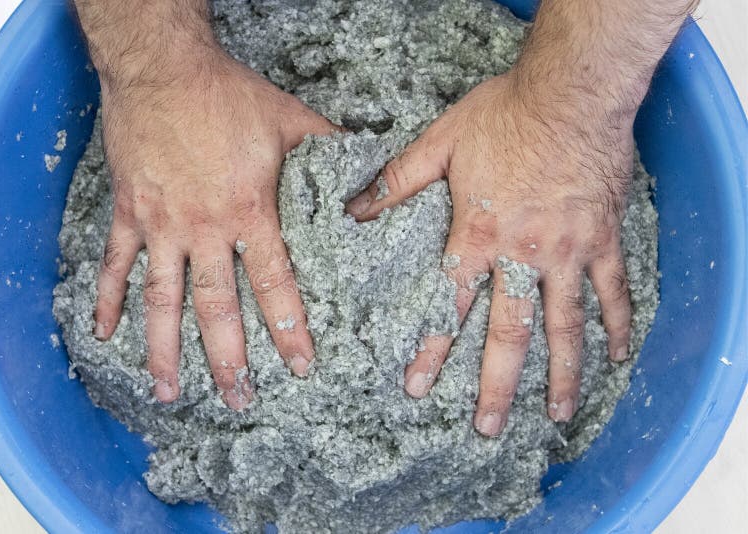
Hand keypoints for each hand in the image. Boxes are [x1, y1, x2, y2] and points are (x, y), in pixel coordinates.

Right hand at [93, 49, 336, 407]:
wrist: (162, 68)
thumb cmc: (227, 94)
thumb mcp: (290, 119)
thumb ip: (329, 151)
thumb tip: (369, 171)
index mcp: (249, 211)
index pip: (274, 284)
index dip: (289, 328)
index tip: (299, 367)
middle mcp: (204, 229)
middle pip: (217, 308)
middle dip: (228, 359)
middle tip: (239, 399)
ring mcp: (161, 225)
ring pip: (162, 300)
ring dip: (164, 349)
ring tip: (168, 392)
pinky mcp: (130, 212)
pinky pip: (115, 265)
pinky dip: (108, 300)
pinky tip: (104, 334)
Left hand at [346, 74, 633, 435]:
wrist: (572, 92)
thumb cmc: (504, 113)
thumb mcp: (439, 141)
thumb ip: (397, 181)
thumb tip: (354, 209)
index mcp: (478, 236)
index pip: (450, 306)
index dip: (432, 350)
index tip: (419, 390)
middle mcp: (523, 256)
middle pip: (509, 333)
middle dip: (497, 385)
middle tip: (489, 428)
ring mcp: (568, 253)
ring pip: (564, 326)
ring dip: (562, 374)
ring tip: (559, 414)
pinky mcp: (602, 240)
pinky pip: (614, 291)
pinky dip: (618, 325)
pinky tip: (619, 356)